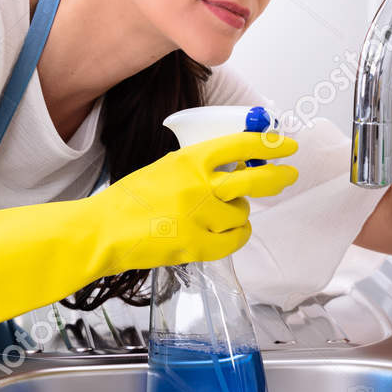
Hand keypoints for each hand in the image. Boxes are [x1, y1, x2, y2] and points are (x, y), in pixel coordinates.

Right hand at [90, 130, 299, 270]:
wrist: (103, 231)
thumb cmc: (130, 201)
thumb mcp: (165, 169)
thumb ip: (198, 167)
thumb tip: (236, 168)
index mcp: (188, 161)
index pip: (239, 147)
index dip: (268, 146)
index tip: (285, 146)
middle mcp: (198, 186)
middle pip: (253, 180)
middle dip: (277, 177)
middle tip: (288, 175)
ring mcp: (199, 217)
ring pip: (242, 213)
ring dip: (237, 213)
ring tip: (216, 215)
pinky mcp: (197, 246)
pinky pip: (235, 239)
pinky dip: (236, 235)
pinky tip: (228, 232)